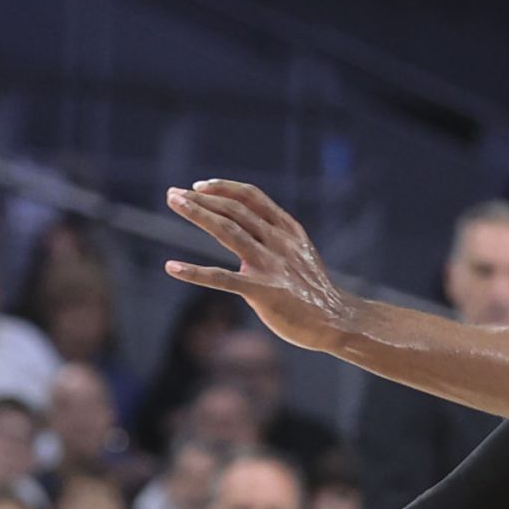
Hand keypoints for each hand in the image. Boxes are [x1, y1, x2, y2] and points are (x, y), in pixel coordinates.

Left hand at [165, 179, 352, 352]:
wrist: (337, 321)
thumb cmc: (313, 289)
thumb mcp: (299, 253)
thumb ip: (272, 238)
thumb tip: (238, 230)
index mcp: (288, 230)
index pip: (252, 197)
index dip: (224, 188)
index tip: (200, 186)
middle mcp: (279, 242)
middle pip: (234, 210)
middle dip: (201, 199)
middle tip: (173, 193)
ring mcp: (271, 266)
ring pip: (228, 232)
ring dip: (197, 214)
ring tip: (173, 202)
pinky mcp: (262, 292)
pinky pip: (222, 278)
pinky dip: (195, 272)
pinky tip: (172, 268)